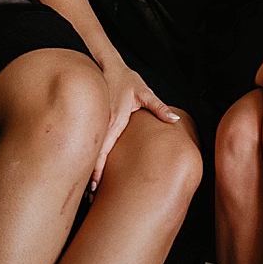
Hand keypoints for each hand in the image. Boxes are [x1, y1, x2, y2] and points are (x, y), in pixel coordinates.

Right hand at [93, 56, 178, 191]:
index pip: (104, 149)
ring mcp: (97, 123)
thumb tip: (174, 120)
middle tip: (90, 198)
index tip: (95, 186)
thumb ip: (159, 108)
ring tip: (88, 192)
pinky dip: (88, 158)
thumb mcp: (144, 92)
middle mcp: (103, 123)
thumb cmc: (125, 79)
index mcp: (115, 118)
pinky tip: (88, 170)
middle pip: (93, 155)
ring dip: (88, 169)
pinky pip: (90, 142)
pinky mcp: (95, 122)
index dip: (98, 169)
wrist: (105, 65)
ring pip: (89, 150)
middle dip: (91, 176)